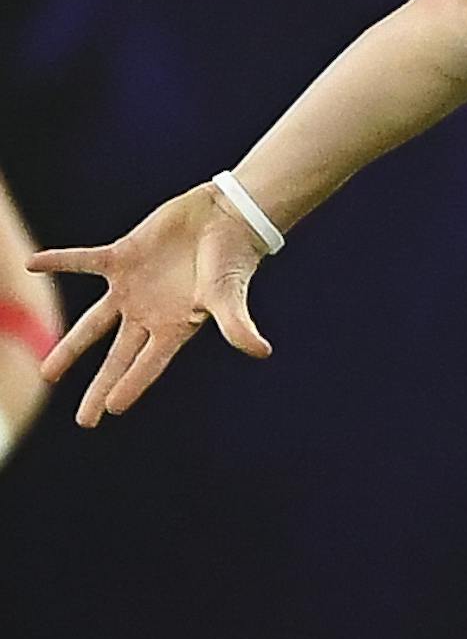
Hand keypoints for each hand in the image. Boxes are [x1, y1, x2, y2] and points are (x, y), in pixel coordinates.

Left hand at [28, 184, 271, 426]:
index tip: (110, 410)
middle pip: (117, 357)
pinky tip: (34, 264)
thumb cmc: (233, 259)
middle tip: (84, 421)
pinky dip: (60, 262)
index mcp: (175, 327)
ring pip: (93, 323)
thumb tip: (261, 351)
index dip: (130, 386)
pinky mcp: (123, 257)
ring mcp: (133, 288)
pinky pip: (84, 261)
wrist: (227, 217)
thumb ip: (237, 325)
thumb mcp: (230, 296)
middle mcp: (149, 313)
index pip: (147, 364)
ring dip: (70, 347)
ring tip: (48, 372)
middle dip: (99, 387)